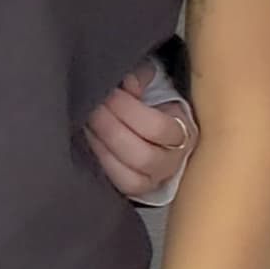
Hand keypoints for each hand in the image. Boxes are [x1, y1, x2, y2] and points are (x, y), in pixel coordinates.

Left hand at [85, 66, 197, 205]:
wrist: (142, 130)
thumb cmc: (144, 105)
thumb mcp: (148, 88)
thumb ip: (138, 79)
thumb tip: (128, 83)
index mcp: (184, 132)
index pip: (159, 128)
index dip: (128, 108)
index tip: (110, 92)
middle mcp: (172, 162)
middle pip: (143, 156)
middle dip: (110, 128)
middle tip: (92, 108)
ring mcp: (152, 181)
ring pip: (130, 177)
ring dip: (101, 147)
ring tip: (86, 123)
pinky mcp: (131, 189)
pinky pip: (116, 185)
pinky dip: (98, 162)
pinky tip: (85, 141)